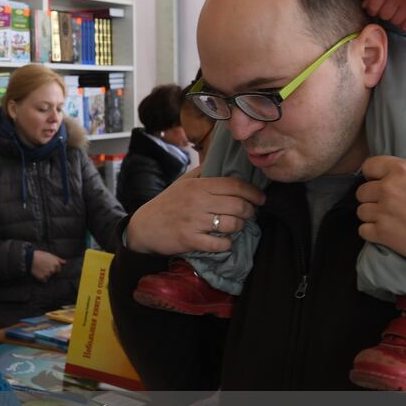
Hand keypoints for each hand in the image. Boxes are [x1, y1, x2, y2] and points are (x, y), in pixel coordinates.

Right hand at [30, 250, 63, 282]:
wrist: (30, 259)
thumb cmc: (39, 255)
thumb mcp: (50, 254)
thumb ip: (58, 259)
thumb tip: (64, 262)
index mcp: (56, 264)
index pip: (58, 269)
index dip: (53, 268)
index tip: (48, 266)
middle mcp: (53, 270)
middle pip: (53, 273)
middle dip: (49, 271)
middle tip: (43, 267)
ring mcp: (48, 274)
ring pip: (48, 276)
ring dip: (45, 274)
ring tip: (40, 269)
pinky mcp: (42, 278)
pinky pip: (44, 280)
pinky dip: (41, 278)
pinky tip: (38, 273)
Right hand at [126, 173, 264, 254]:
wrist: (144, 226)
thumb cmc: (167, 203)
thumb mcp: (182, 182)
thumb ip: (202, 173)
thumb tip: (221, 162)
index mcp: (198, 185)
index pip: (234, 185)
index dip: (253, 192)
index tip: (261, 198)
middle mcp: (197, 201)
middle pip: (237, 205)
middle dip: (250, 211)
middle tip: (250, 214)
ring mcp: (194, 221)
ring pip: (231, 224)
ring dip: (240, 227)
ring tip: (238, 226)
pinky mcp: (190, 240)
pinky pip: (219, 243)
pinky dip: (227, 243)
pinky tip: (224, 240)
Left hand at [357, 129, 405, 260]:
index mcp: (402, 170)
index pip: (370, 166)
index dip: (375, 173)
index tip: (384, 180)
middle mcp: (388, 189)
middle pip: (363, 190)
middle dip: (372, 195)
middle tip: (387, 201)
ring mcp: (384, 212)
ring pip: (361, 210)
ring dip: (370, 214)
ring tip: (385, 216)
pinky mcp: (384, 234)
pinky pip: (363, 230)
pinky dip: (370, 232)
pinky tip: (383, 232)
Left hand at [363, 0, 405, 29]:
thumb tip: (364, 6)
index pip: (372, 7)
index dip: (372, 10)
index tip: (375, 9)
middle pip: (384, 16)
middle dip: (384, 14)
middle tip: (389, 9)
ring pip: (396, 21)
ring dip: (395, 18)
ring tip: (397, 12)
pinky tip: (405, 16)